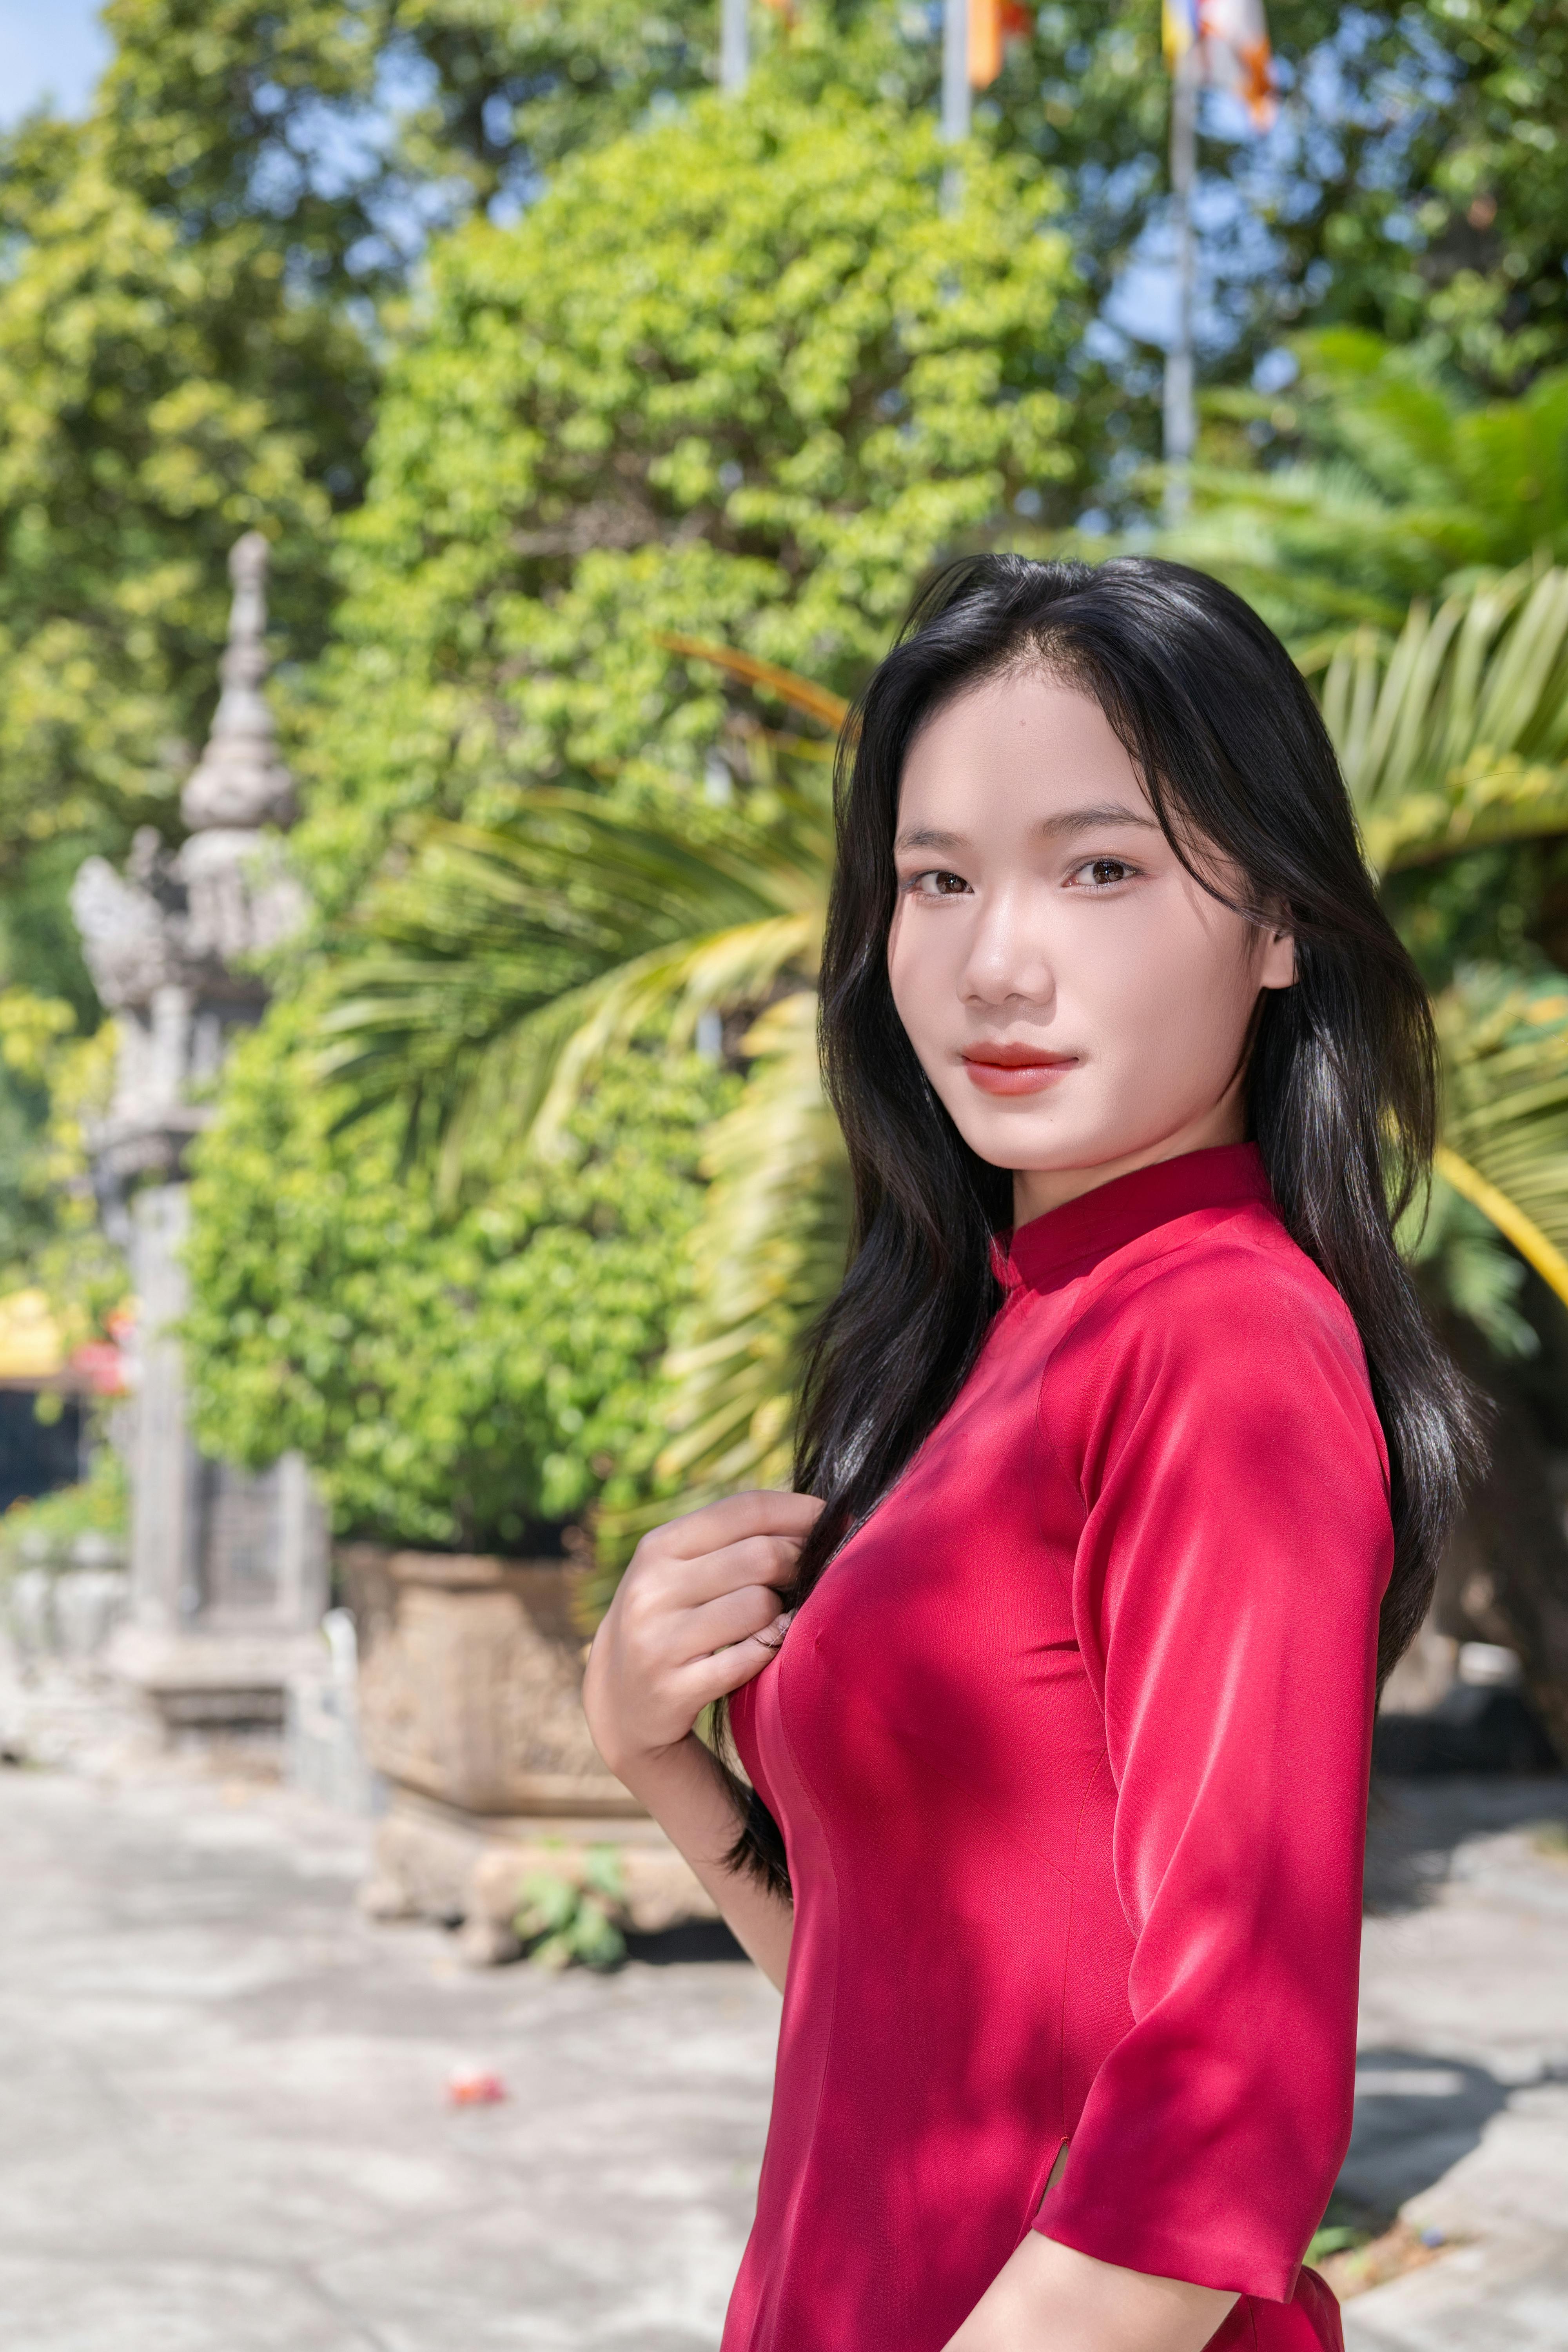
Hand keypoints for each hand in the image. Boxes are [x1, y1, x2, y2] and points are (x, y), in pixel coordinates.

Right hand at [583, 1489, 822, 1786]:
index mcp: (658, 1547)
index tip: (833, 1520)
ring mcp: (658, 1641)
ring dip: (783, 1613)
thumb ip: (735, 1539)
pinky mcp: (673, 1689)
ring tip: (778, 1618)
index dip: (799, 1511)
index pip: (744, 1509)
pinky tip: (762, 1651)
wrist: (618, 1702)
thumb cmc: (671, 1618)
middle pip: (762, 1556)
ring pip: (760, 1606)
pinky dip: (768, 1652)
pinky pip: (751, 1658)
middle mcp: (652, 1588)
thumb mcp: (681, 1569)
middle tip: (811, 1577)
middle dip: (800, 1564)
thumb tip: (820, 1517)